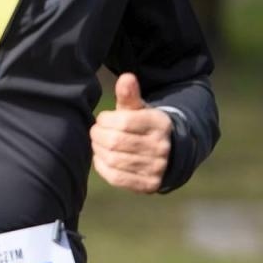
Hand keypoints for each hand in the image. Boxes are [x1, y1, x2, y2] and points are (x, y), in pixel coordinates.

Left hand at [90, 73, 172, 193]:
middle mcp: (161, 146)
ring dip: (99, 150)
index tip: (102, 119)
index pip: (123, 122)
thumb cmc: (144, 126)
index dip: (105, 120)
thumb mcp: (139, 108)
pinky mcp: (148, 184)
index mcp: (159, 123)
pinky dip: (103, 167)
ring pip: (114, 160)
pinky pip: (117, 177)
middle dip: (99, 135)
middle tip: (95, 132)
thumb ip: (130, 94)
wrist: (167, 153)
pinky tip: (102, 158)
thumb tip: (126, 77)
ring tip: (98, 143)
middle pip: (116, 142)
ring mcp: (156, 167)